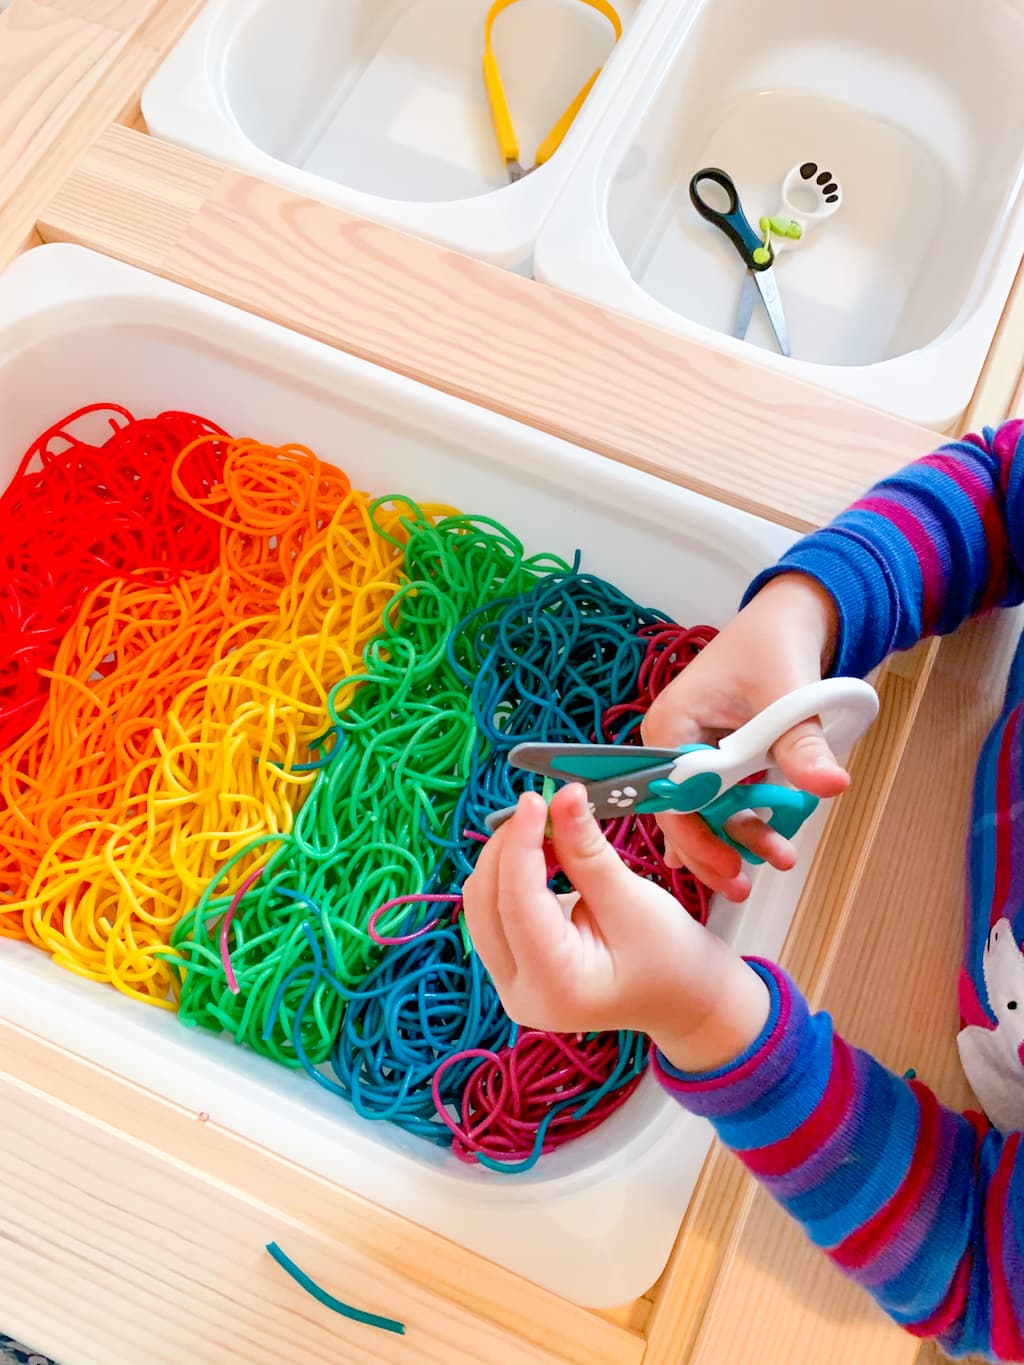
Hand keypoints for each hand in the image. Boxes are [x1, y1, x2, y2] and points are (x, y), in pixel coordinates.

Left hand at [463, 783, 770, 1072]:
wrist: (684, 998)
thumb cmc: (672, 957)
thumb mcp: (634, 901)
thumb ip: (589, 851)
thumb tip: (564, 796)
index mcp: (554, 987)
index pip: (517, 903)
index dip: (520, 843)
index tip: (535, 799)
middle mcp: (519, 993)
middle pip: (486, 903)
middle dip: (508, 848)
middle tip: (543, 806)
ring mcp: (510, 984)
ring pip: (482, 904)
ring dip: (506, 859)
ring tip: (546, 828)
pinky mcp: (513, 968)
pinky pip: (494, 912)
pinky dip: (511, 876)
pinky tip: (542, 854)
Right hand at [642, 573, 849, 902]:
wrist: (786, 624)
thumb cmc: (772, 648)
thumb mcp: (788, 695)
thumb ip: (801, 743)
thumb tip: (831, 784)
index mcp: (670, 725)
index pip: (672, 795)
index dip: (697, 836)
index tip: (730, 866)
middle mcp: (672, 743)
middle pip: (683, 811)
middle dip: (716, 847)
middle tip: (746, 885)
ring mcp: (693, 752)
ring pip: (705, 810)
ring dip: (736, 836)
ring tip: (778, 857)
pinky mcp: (716, 759)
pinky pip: (722, 798)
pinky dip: (743, 820)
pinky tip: (759, 847)